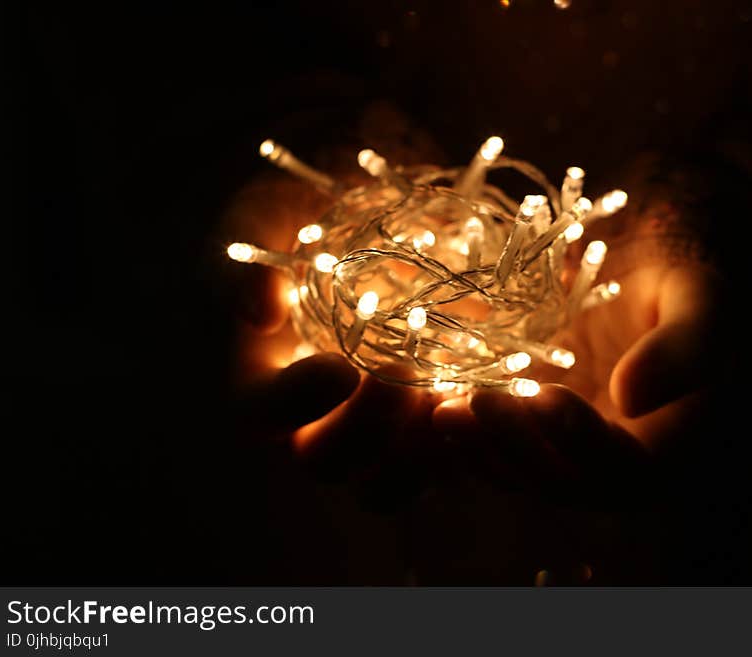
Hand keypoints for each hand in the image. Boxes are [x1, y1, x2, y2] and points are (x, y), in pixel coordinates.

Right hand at [221, 175, 442, 504]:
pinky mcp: (428, 424)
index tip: (338, 366)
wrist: (372, 214)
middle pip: (327, 461)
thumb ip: (259, 259)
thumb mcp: (269, 216)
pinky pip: (444, 463)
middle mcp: (317, 416)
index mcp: (267, 374)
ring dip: (418, 454)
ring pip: (386, 484)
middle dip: (366, 430)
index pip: (259, 413)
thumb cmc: (311, 215)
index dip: (294, 402)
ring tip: (449, 399)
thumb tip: (261, 310)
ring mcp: (376, 428)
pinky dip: (467, 443)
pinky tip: (492, 402)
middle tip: (401, 381)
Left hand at [434, 261, 726, 498]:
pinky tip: (436, 404)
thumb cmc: (683, 290)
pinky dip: (467, 436)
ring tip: (443, 409)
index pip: (628, 467)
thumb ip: (682, 350)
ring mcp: (568, 455)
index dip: (585, 441)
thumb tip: (631, 397)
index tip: (549, 397)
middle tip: (477, 401)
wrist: (641, 282)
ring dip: (480, 448)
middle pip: (563, 481)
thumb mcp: (701, 306)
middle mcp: (615, 466)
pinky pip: (497, 451)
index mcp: (671, 449)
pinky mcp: (532, 437)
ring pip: (521, 473)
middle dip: (517, 445)